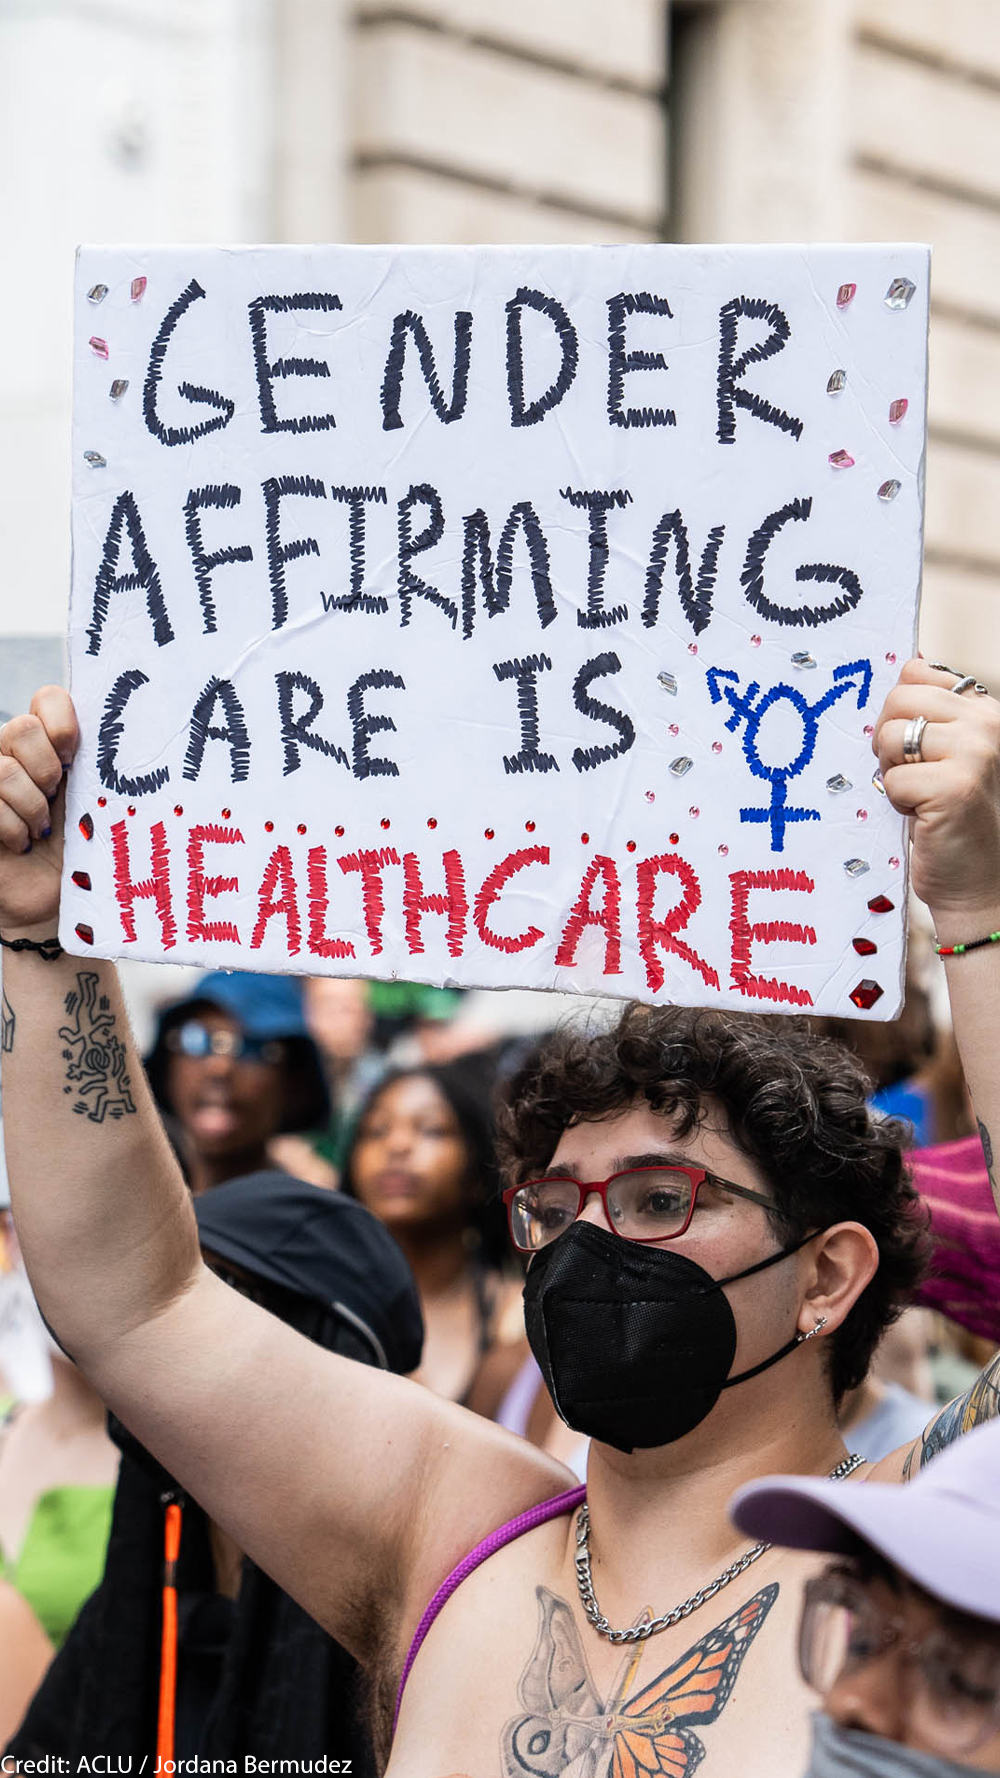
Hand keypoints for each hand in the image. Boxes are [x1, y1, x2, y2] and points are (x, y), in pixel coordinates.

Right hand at [0, 687, 78, 934]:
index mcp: (51, 744)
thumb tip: (137, 735)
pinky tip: (22, 844)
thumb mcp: (98, 804)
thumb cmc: (81, 851)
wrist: (50, 900)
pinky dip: (13, 829)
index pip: (48, 699)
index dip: (61, 723)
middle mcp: (15, 753)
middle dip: (45, 769)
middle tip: (55, 798)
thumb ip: (101, 769)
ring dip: (31, 807)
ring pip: (3, 769)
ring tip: (41, 831)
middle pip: (21, 727)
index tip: (74, 759)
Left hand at [874, 659, 999, 920]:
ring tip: (921, 797)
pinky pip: (892, 780)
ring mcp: (976, 752)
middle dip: (888, 742)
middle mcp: (987, 723)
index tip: (915, 747)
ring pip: (889, 737)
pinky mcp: (956, 786)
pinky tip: (926, 817)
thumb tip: (909, 664)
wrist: (982, 882)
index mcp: (985, 710)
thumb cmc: (957, 820)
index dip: (898, 713)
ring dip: (893, 774)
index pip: (916, 673)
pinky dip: (898, 803)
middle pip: (897, 700)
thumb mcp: (949, 756)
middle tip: (912, 776)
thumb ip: (933, 715)